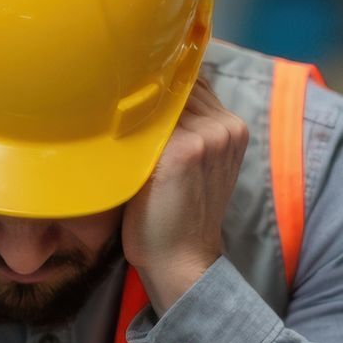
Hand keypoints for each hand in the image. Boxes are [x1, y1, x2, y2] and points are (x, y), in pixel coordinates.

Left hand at [121, 75, 248, 312]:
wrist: (180, 261)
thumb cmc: (176, 218)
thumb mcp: (193, 166)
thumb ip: (185, 130)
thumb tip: (149, 96)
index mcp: (233, 129)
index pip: (195, 82)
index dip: (164, 85)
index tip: (136, 93)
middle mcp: (226, 127)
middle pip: (179, 84)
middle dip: (149, 91)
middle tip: (116, 101)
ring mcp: (207, 136)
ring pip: (163, 98)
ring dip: (136, 105)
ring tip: (111, 119)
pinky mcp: (184, 150)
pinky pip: (149, 119)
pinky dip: (127, 124)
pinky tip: (109, 134)